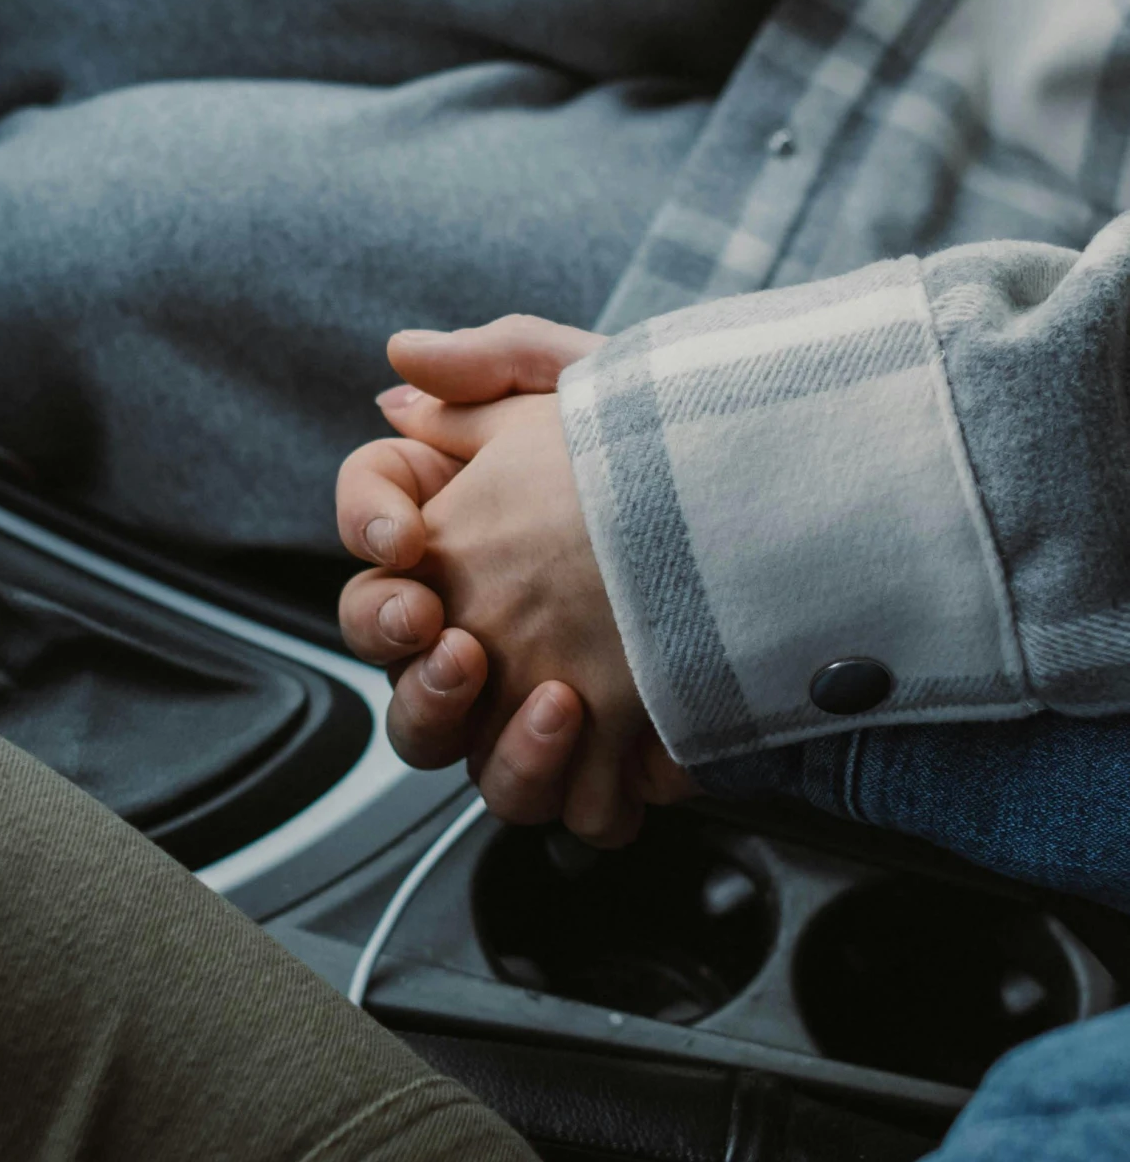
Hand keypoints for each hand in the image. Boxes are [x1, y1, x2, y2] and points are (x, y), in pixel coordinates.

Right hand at [336, 317, 692, 843]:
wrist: (794, 530)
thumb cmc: (688, 450)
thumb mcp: (604, 387)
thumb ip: (498, 362)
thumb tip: (401, 361)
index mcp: (459, 524)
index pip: (367, 519)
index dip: (367, 528)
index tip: (408, 538)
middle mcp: (472, 617)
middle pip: (381, 653)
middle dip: (399, 653)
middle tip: (459, 642)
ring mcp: (521, 694)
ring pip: (450, 748)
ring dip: (485, 736)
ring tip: (557, 701)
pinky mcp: (593, 760)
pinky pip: (554, 800)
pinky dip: (574, 786)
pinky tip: (616, 751)